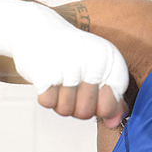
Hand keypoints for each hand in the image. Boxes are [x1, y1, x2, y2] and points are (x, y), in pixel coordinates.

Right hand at [0, 0, 129, 125]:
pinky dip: (46, 96)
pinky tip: (48, 79)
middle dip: (76, 107)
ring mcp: (70, 66)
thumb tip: (114, 123)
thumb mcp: (98, 68)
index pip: (110, 105)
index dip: (99, 108)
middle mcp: (93, 61)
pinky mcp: (46, 70)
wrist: (37, 28)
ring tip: (59, 82)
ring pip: (66, 110)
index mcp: (111, 59)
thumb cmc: (71, 53)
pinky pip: (48, 103)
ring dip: (60, 102)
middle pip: (87, 112)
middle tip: (71, 89)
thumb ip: (111, 96)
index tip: (92, 95)